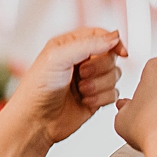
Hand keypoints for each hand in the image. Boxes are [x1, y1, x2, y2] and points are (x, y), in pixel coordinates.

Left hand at [5, 28, 126, 144]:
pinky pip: (113, 94)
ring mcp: (90, 80)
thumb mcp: (59, 57)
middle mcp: (81, 61)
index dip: (113, 42)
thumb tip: (115, 37)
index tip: (120, 52)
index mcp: (71, 45)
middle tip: (81, 75)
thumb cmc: (38, 88)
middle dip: (100, 68)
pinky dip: (102, 98)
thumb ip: (88, 43)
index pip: (101, 35)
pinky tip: (85, 102)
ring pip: (115, 75)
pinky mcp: (96, 98)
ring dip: (100, 85)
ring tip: (81, 91)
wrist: (36, 120)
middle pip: (111, 56)